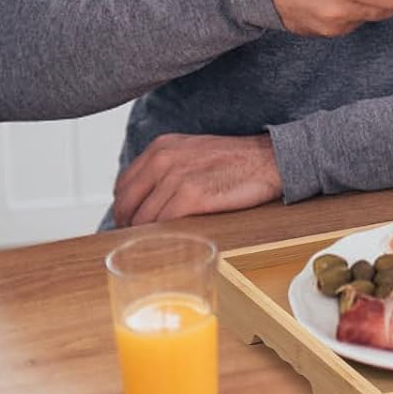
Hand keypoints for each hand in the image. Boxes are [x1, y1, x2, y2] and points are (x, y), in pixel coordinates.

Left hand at [112, 132, 281, 226]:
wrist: (268, 160)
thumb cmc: (234, 161)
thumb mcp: (191, 152)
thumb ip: (165, 169)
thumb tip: (144, 200)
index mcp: (161, 147)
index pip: (123, 185)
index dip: (124, 209)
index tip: (130, 224)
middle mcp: (164, 159)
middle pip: (127, 204)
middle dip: (128, 226)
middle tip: (137, 242)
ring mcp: (177, 177)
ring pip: (143, 218)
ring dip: (146, 236)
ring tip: (156, 246)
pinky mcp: (192, 196)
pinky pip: (163, 224)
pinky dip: (162, 236)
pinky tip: (171, 242)